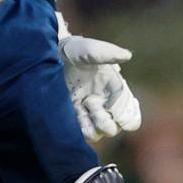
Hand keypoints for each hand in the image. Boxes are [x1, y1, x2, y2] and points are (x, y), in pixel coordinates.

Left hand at [57, 13, 140, 140]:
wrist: (52, 55)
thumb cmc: (75, 50)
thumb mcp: (89, 49)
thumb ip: (106, 53)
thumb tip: (127, 55)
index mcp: (116, 90)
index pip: (130, 116)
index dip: (125, 117)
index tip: (113, 109)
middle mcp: (106, 104)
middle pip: (117, 127)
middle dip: (107, 120)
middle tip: (92, 102)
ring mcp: (90, 113)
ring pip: (101, 133)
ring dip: (95, 125)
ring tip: (83, 105)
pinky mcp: (74, 118)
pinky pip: (85, 133)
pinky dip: (83, 130)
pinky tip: (76, 114)